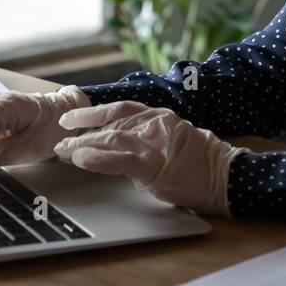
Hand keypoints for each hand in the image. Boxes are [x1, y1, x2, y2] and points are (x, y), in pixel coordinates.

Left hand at [53, 101, 242, 215]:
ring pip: (111, 136)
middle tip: (60, 140)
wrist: (225, 177)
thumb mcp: (174, 141)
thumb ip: (149, 139)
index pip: (120, 108)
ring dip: (83, 145)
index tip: (72, 119)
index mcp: (160, 117)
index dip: (93, 112)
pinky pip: (120, 160)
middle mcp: (156, 123)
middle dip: (82, 130)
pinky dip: (98, 159)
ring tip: (63, 152)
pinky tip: (81, 160)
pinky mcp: (155, 166)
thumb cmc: (202, 163)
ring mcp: (156, 143)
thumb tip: (121, 144)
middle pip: (111, 121)